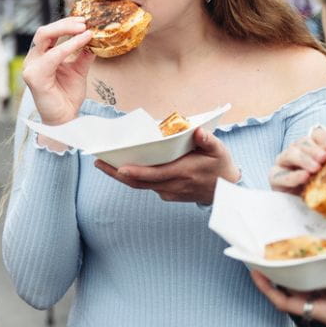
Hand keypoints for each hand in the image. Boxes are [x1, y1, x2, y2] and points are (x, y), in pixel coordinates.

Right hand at [21, 17, 93, 125]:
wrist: (64, 119)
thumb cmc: (67, 96)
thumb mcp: (78, 71)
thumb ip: (83, 55)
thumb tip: (93, 38)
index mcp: (41, 56)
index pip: (49, 33)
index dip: (66, 24)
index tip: (84, 20)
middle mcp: (33, 59)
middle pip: (44, 31)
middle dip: (64, 24)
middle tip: (83, 22)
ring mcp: (31, 67)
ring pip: (45, 38)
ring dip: (66, 30)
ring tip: (84, 30)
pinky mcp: (34, 77)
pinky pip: (53, 56)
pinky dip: (68, 46)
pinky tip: (82, 42)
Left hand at [93, 128, 238, 202]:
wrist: (227, 192)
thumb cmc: (220, 166)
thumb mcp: (220, 151)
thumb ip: (209, 141)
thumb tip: (199, 132)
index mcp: (183, 173)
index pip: (154, 174)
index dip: (136, 172)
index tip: (120, 167)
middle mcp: (172, 185)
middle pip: (139, 182)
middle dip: (117, 173)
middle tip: (98, 162)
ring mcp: (169, 192)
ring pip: (140, 185)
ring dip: (121, 176)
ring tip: (103, 163)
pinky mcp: (167, 194)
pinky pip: (147, 186)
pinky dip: (133, 178)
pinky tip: (122, 167)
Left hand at [250, 252, 325, 326]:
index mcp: (325, 311)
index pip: (286, 302)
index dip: (268, 288)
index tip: (256, 272)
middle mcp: (324, 308)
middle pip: (292, 291)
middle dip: (279, 274)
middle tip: (269, 254)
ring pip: (308, 286)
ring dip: (298, 270)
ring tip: (290, 250)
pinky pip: (323, 284)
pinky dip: (318, 270)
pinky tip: (320, 257)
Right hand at [270, 125, 325, 194]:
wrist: (302, 208)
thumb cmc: (319, 189)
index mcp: (309, 147)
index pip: (316, 136)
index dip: (323, 138)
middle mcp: (295, 151)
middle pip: (302, 143)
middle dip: (314, 150)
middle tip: (324, 157)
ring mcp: (282, 163)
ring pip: (290, 154)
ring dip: (304, 160)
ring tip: (316, 168)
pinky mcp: (275, 178)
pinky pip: (281, 175)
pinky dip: (293, 176)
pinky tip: (304, 177)